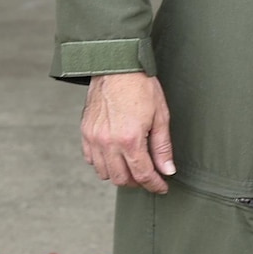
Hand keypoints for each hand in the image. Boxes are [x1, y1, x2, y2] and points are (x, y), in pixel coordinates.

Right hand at [81, 72, 175, 193]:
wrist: (116, 66)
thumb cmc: (141, 86)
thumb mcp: (160, 115)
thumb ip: (162, 146)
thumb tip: (167, 170)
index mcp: (130, 139)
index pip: (143, 174)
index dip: (154, 184)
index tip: (161, 187)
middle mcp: (108, 143)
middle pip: (121, 179)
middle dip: (137, 183)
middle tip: (148, 177)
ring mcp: (94, 139)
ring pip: (104, 173)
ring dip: (119, 175)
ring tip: (132, 166)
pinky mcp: (85, 133)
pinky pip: (91, 160)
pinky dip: (103, 164)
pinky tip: (115, 156)